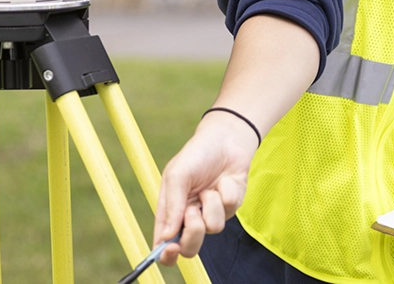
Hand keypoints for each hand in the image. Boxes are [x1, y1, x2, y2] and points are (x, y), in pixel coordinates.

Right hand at [152, 111, 258, 265]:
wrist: (226, 140)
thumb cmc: (196, 155)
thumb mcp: (177, 175)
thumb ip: (172, 206)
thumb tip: (166, 236)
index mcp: (170, 211)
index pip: (164, 242)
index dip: (165, 254)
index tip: (170, 250)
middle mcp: (189, 217)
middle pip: (189, 248)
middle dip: (193, 234)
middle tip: (193, 213)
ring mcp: (210, 214)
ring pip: (213, 229)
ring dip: (211, 205)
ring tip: (209, 188)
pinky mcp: (229, 209)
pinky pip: (229, 212)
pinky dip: (226, 194)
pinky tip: (223, 182)